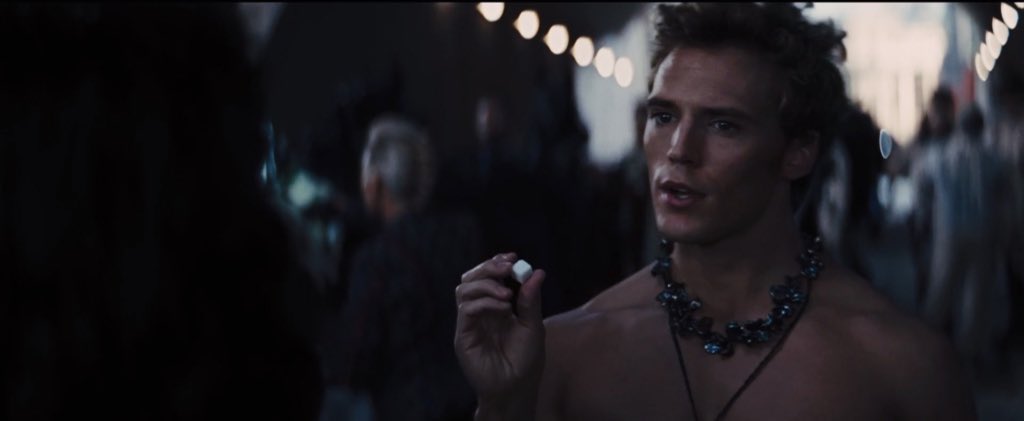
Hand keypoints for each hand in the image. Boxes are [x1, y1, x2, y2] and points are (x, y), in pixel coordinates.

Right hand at [454, 252, 545, 407]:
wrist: (516, 389)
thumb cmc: (525, 360)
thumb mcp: (533, 326)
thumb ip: (531, 300)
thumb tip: (537, 272)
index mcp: (495, 305)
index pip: (488, 276)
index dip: (497, 263)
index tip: (513, 258)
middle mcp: (480, 311)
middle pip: (471, 277)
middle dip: (488, 268)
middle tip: (507, 268)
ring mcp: (470, 323)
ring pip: (464, 289)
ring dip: (486, 284)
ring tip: (507, 294)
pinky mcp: (464, 335)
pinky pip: (466, 310)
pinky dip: (484, 303)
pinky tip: (503, 308)